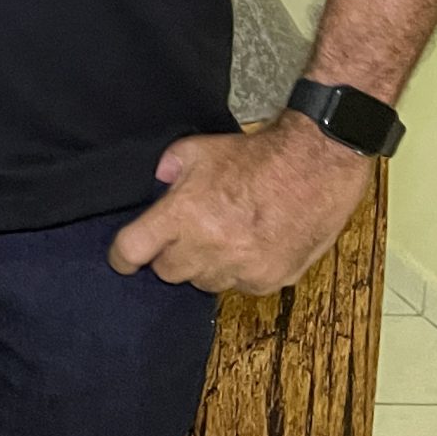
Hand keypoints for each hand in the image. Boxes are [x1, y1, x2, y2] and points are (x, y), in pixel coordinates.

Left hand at [108, 114, 372, 296]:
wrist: (315, 166)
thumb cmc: (255, 155)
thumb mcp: (197, 149)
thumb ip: (167, 169)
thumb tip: (156, 185)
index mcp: (183, 215)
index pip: (133, 251)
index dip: (121, 257)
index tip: (122, 258)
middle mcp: (208, 248)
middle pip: (167, 272)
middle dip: (170, 256)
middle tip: (185, 235)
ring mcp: (241, 269)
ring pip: (205, 283)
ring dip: (206, 266)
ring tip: (223, 236)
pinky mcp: (269, 280)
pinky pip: (240, 286)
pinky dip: (240, 271)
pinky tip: (251, 244)